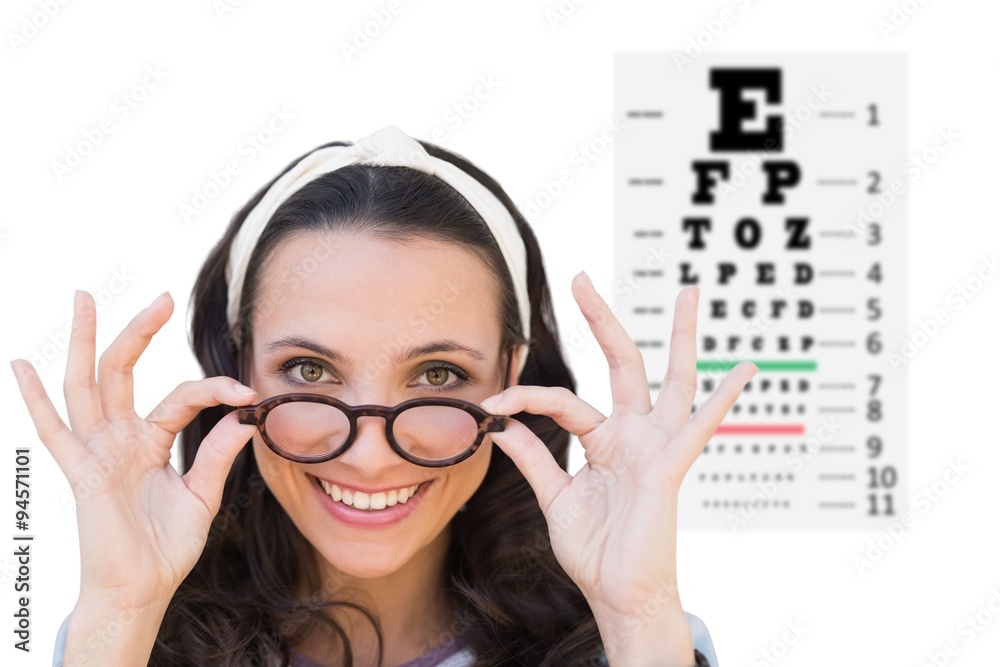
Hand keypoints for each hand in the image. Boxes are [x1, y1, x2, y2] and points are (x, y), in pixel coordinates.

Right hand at [11, 291, 258, 610]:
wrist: (142, 588)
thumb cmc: (166, 546)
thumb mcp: (201, 495)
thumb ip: (216, 455)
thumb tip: (244, 419)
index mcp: (150, 441)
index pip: (183, 397)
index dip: (216, 391)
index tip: (248, 394)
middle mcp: (120, 438)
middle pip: (124, 372)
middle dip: (139, 332)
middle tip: (161, 298)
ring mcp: (97, 451)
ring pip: (87, 385)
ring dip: (86, 342)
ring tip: (83, 299)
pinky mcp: (81, 472)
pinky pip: (54, 432)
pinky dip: (36, 399)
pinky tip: (21, 365)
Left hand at [480, 272, 755, 660]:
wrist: (617, 593)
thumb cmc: (595, 551)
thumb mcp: (556, 500)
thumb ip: (535, 461)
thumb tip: (503, 427)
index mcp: (604, 441)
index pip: (561, 401)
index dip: (523, 399)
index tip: (490, 407)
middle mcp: (632, 434)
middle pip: (621, 364)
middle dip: (602, 319)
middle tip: (582, 277)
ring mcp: (654, 446)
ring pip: (670, 379)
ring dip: (679, 336)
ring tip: (690, 294)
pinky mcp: (669, 465)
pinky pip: (698, 427)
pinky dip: (723, 399)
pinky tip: (743, 369)